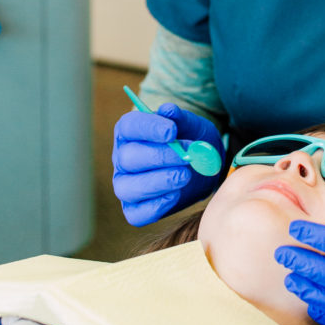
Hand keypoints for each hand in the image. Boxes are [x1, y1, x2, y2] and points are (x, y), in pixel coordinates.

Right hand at [113, 103, 224, 225]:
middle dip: (159, 157)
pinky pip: (136, 214)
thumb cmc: (191, 140)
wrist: (202, 166)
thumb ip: (181, 118)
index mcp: (130, 132)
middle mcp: (122, 158)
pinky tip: (176, 194)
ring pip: (128, 188)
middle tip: (186, 156)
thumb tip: (168, 110)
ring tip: (185, 175)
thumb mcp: (192, 125)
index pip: (129, 126)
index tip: (172, 131)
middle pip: (128, 158)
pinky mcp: (135, 209)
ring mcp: (125, 185)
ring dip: (158, 182)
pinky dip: (155, 206)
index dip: (148, 128)